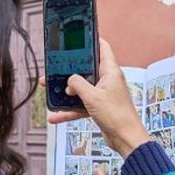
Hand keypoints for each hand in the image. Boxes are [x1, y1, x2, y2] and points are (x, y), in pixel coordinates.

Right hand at [47, 38, 150, 157]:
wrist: (126, 139)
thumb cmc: (117, 116)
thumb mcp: (93, 97)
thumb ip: (78, 85)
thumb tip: (69, 82)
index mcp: (110, 72)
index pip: (102, 48)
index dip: (91, 39)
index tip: (79, 35)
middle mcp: (108, 81)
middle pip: (86, 69)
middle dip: (69, 69)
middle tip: (54, 66)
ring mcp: (103, 94)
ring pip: (81, 88)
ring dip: (66, 91)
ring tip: (48, 89)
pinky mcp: (99, 108)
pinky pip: (81, 106)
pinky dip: (69, 110)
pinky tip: (55, 116)